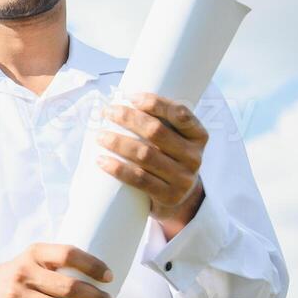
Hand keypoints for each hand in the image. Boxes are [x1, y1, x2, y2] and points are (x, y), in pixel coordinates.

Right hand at [0, 243, 115, 297]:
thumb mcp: (33, 261)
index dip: (92, 265)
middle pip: (68, 287)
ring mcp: (17, 296)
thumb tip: (100, 280)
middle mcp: (25, 272)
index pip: (68, 254)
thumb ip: (58, 265)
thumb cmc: (20, 276)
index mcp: (34, 253)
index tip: (110, 277)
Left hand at [96, 93, 207, 228]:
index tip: (130, 97)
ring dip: (118, 142)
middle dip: (128, 118)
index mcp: (198, 136)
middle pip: (156, 132)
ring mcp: (183, 178)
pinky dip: (118, 168)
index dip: (155, 103)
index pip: (180, 114)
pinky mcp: (168, 196)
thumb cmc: (168, 160)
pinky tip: (102, 160)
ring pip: (145, 155)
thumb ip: (160, 123)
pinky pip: (139, 179)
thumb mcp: (175, 141)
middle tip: (107, 113)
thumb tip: (120, 99)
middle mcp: (194, 156)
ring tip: (99, 136)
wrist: (180, 201)